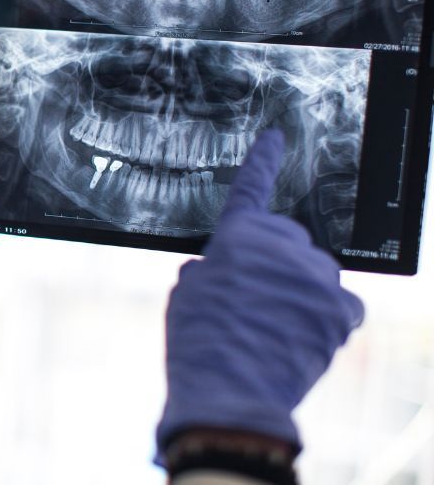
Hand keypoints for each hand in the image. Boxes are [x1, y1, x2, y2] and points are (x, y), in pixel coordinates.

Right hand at [155, 129, 364, 463]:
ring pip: (314, 271)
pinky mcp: (342, 311)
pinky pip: (341, 301)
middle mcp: (284, 246)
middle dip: (273, 258)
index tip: (276, 137)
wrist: (230, 392)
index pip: (252, 188)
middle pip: (288, 237)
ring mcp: (317, 278)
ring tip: (273, 325)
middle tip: (251, 296)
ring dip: (299, 287)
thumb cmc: (199, 341)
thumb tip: (230, 269)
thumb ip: (213, 265)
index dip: (262, 161)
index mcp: (239, 235)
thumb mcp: (188, 291)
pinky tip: (301, 334)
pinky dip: (326, 314)